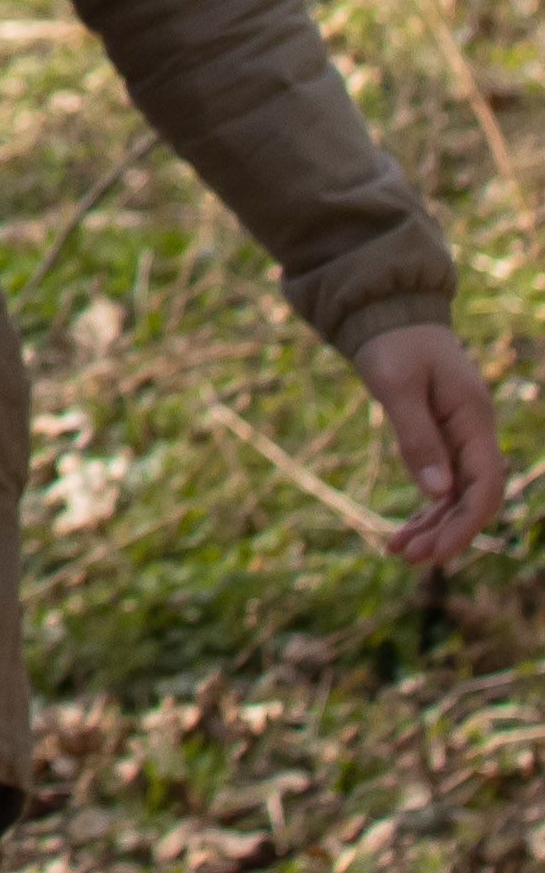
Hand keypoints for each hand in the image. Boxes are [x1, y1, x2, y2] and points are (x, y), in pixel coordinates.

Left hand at [351, 322, 507, 565]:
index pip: (485, 485)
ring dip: (432, 526)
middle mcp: (473, 433)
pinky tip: (401, 533)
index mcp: (473, 419)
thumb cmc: (393, 343)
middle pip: (472, 497)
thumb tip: (437, 491)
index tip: (436, 552)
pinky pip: (440, 484)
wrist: (388, 314)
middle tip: (407, 558)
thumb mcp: (396, 385)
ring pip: (455, 495)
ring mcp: (459, 438)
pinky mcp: (441, 439)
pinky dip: (423, 509)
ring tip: (397, 553)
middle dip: (445, 532)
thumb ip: (416, 435)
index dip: (465, 523)